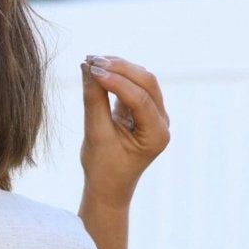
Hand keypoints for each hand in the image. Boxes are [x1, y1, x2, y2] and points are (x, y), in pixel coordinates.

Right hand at [79, 54, 169, 205]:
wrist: (107, 188)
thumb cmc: (102, 168)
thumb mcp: (96, 135)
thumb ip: (94, 101)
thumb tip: (87, 68)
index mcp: (157, 135)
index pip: (140, 98)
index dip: (116, 81)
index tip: (91, 69)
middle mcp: (162, 122)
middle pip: (146, 82)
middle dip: (119, 68)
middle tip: (91, 60)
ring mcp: (156, 115)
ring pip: (141, 80)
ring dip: (118, 68)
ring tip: (90, 61)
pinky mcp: (143, 110)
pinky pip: (133, 85)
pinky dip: (116, 76)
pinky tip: (97, 70)